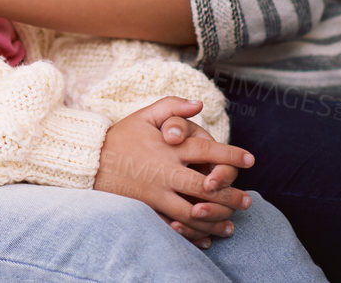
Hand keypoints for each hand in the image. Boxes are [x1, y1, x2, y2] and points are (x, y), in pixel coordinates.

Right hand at [93, 97, 253, 247]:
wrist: (90, 161)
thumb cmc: (120, 137)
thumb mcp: (143, 115)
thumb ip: (172, 107)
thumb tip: (199, 103)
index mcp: (168, 149)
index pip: (207, 150)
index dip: (231, 155)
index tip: (251, 160)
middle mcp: (166, 172)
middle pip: (207, 187)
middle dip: (231, 195)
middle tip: (247, 201)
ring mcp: (157, 194)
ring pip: (195, 212)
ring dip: (217, 218)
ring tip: (232, 222)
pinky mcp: (149, 209)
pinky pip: (177, 225)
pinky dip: (195, 233)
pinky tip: (207, 237)